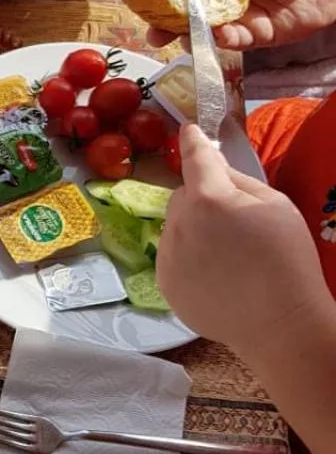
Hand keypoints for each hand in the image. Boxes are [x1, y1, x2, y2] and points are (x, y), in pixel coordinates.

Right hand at [147, 0, 335, 51]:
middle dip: (171, 22)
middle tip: (154, 32)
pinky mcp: (261, 36)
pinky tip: (218, 34)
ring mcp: (243, 16)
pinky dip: (224, 40)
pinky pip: (236, 41)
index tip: (149, 0)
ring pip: (210, 30)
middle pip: (193, 11)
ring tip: (184, 34)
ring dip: (194, 34)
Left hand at [157, 124, 329, 359]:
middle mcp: (178, 224)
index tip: (187, 130)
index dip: (193, 141)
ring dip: (193, 230)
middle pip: (183, 197)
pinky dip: (187, 258)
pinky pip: (171, 257)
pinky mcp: (164, 283)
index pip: (196, 159)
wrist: (279, 323)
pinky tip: (216, 276)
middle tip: (232, 221)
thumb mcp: (276, 206)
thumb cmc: (287, 260)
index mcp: (209, 199)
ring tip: (227, 256)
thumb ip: (239, 181)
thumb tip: (215, 169)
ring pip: (174, 228)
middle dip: (202, 199)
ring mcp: (167, 256)